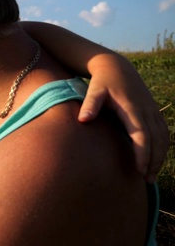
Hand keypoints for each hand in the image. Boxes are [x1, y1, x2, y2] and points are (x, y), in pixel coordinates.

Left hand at [79, 54, 169, 182]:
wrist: (115, 66)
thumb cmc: (101, 81)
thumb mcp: (94, 90)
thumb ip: (90, 105)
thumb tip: (83, 119)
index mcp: (132, 109)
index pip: (142, 137)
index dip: (143, 155)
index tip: (139, 171)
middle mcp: (146, 111)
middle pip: (157, 141)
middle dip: (154, 161)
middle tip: (147, 180)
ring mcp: (152, 110)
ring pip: (164, 137)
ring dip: (160, 156)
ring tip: (151, 175)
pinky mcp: (153, 110)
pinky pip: (163, 131)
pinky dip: (163, 146)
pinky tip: (156, 158)